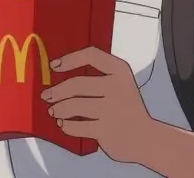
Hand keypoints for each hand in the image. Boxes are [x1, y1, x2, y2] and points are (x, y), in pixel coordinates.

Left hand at [41, 47, 157, 164]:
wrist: (146, 138)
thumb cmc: (127, 110)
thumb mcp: (119, 85)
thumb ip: (97, 76)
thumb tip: (60, 73)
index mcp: (120, 71)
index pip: (90, 55)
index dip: (69, 59)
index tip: (54, 66)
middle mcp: (117, 88)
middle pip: (76, 84)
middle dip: (57, 91)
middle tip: (47, 95)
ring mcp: (112, 110)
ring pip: (73, 106)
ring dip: (59, 109)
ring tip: (54, 111)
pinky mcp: (106, 130)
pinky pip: (76, 126)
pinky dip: (66, 125)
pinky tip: (64, 124)